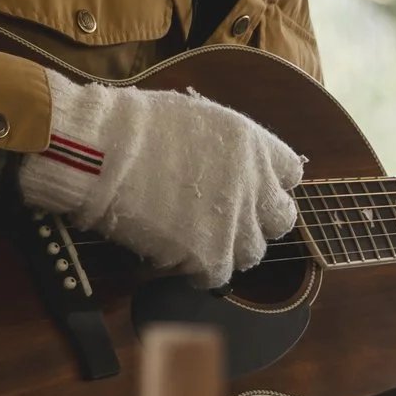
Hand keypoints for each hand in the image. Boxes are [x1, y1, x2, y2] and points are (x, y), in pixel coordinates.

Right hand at [18, 72, 301, 289]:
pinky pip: (218, 276)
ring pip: (252, 253)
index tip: (246, 190)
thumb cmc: (138, 126)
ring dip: (228, 249)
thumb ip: (229, 147)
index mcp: (256, 146)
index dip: (267, 184)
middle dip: (256, 221)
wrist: (106, 150)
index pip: (290, 174)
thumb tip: (227, 167)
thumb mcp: (200, 118)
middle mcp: (256, 184)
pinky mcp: (210, 254)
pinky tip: (177, 258)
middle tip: (225, 221)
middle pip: (280, 219)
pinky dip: (200, 272)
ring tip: (196, 241)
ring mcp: (235, 222)